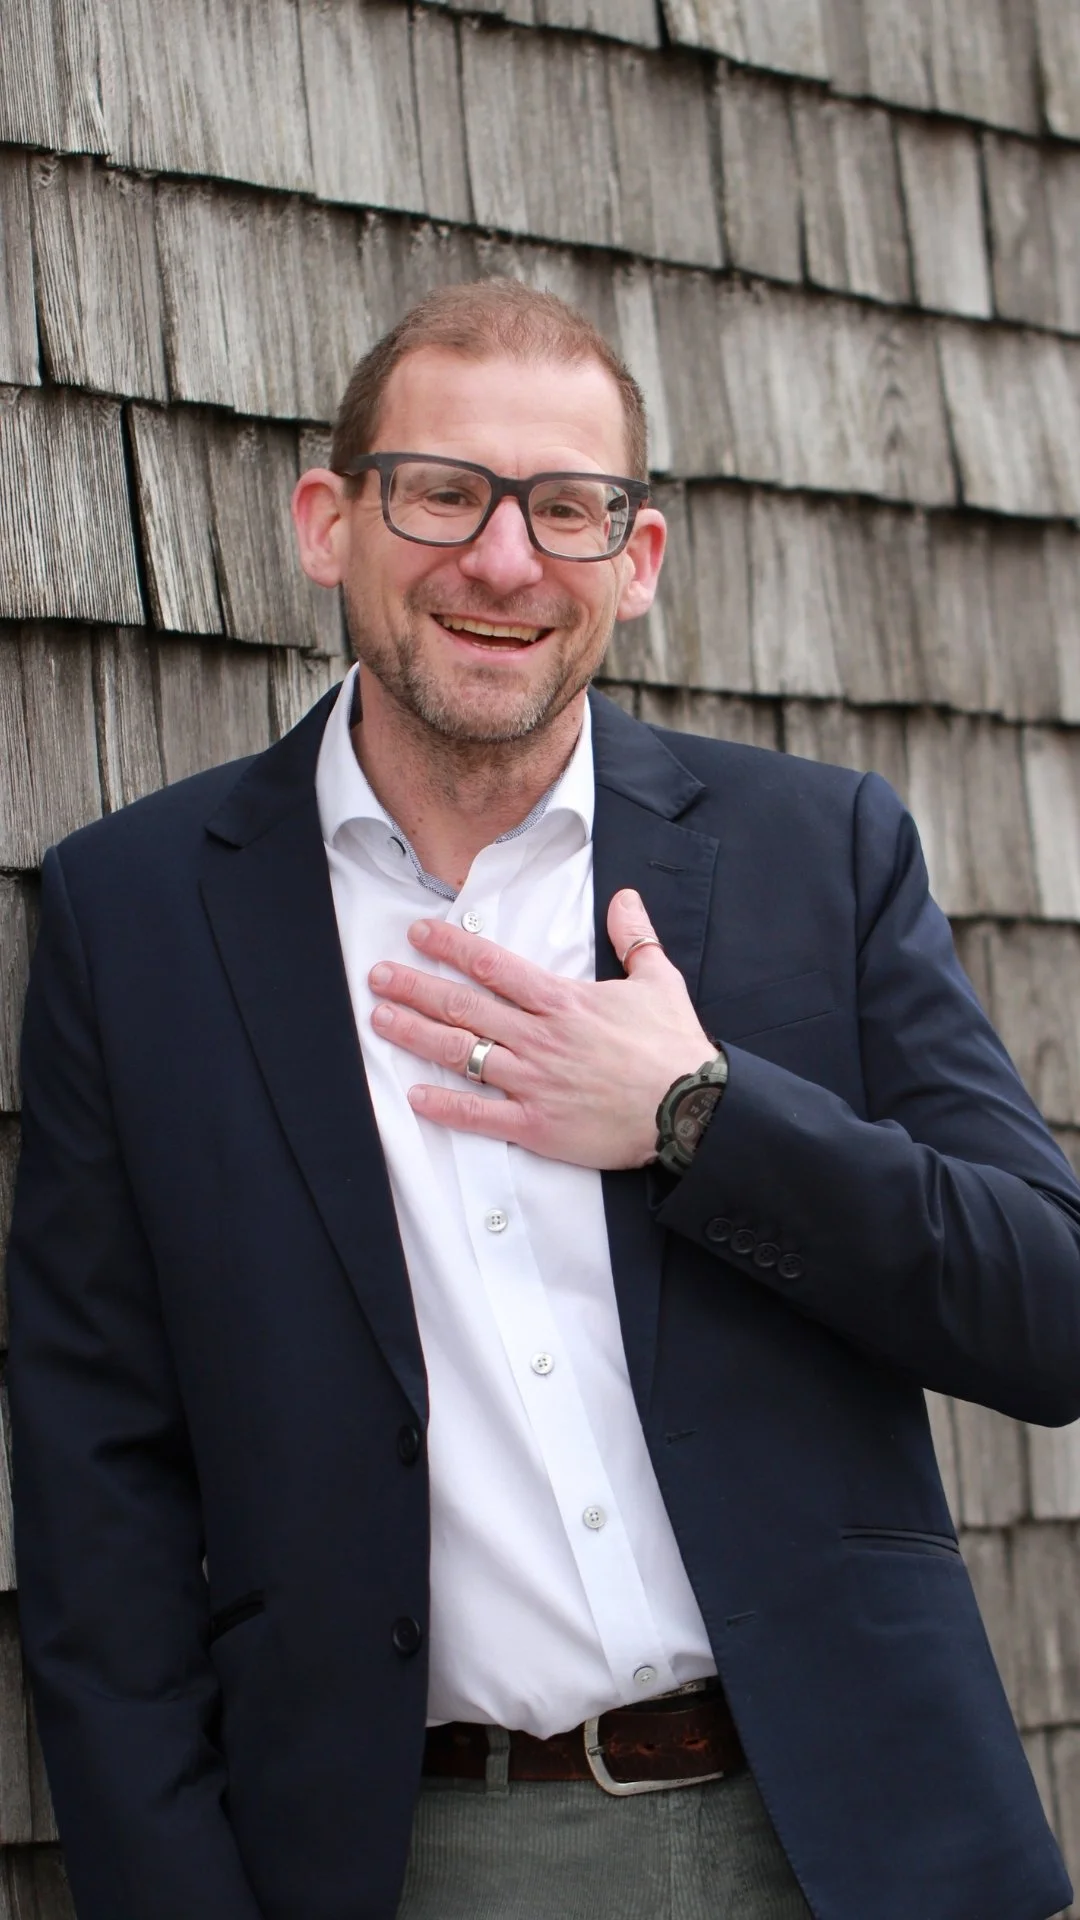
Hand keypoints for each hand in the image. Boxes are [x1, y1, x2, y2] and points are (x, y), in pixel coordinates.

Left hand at [368, 889, 715, 1168]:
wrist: (692, 1109)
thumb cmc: (674, 1047)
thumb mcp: (659, 980)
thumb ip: (634, 937)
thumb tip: (624, 898)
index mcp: (563, 1001)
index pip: (494, 966)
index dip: (451, 947)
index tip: (420, 935)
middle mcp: (540, 1038)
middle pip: (465, 1006)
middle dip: (416, 988)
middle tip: (379, 976)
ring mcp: (534, 1082)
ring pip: (463, 1053)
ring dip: (418, 1035)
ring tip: (381, 1021)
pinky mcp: (538, 1125)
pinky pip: (482, 1114)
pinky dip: (446, 1105)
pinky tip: (415, 1095)